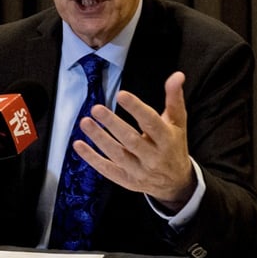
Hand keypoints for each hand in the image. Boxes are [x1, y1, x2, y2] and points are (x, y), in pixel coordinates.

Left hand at [75, 71, 196, 211]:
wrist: (175, 182)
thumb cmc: (174, 145)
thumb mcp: (178, 122)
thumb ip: (174, 98)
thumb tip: (177, 75)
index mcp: (167, 140)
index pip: (151, 122)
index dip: (136, 109)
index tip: (121, 95)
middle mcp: (153, 157)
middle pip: (131, 140)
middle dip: (113, 124)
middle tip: (96, 108)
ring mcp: (139, 171)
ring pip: (117, 155)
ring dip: (99, 138)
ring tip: (85, 122)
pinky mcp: (126, 180)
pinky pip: (107, 169)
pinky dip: (91, 158)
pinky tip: (78, 145)